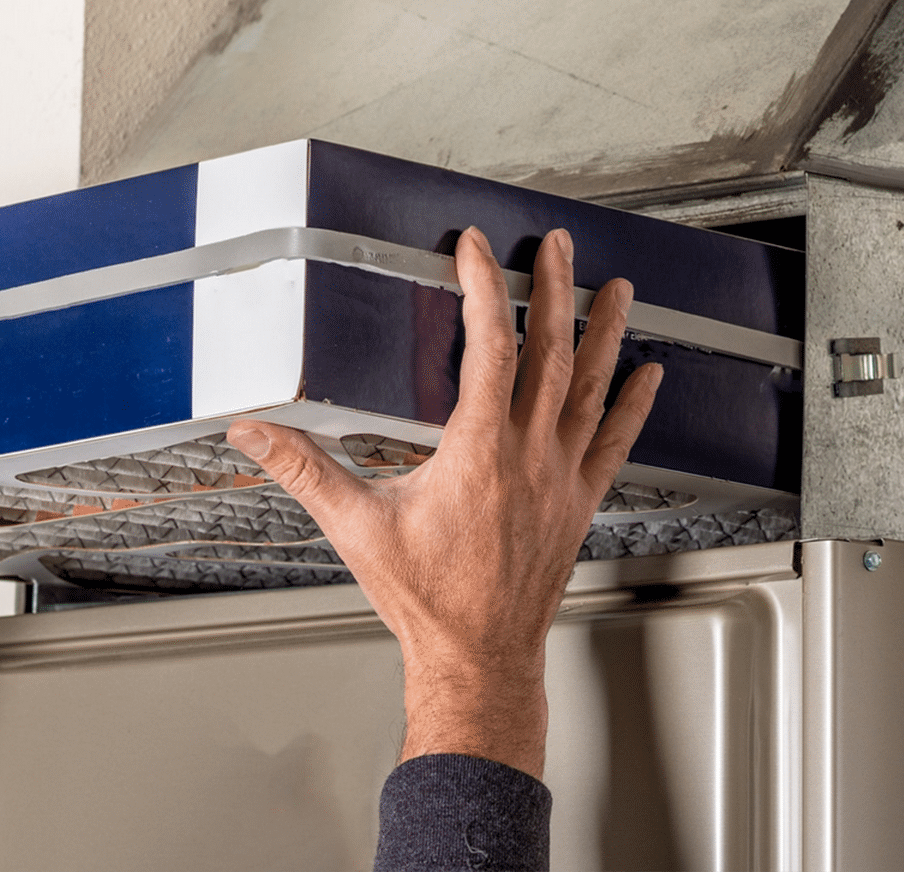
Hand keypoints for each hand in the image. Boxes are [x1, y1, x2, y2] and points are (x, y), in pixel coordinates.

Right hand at [227, 227, 660, 778]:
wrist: (478, 657)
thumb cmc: (427, 600)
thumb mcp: (356, 527)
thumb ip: (304, 469)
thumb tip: (254, 432)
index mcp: (479, 452)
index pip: (490, 347)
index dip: (484, 289)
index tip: (476, 251)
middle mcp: (530, 457)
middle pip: (552, 353)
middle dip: (554, 290)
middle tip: (554, 246)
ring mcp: (562, 478)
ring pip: (593, 388)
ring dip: (606, 331)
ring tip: (619, 288)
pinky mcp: (580, 502)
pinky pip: (615, 441)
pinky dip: (633, 404)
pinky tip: (649, 375)